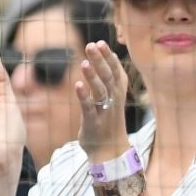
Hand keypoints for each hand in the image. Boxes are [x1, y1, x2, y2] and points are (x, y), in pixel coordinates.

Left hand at [75, 41, 129, 161]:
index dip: (109, 57)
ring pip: (100, 91)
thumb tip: (109, 55)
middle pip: (108, 77)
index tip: (100, 42)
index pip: (116, 71)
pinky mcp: (93, 123)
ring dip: (92, 76)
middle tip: (90, 45)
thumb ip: (112, 78)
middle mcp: (113, 101)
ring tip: (84, 62)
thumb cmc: (110, 122)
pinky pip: (89, 108)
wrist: (110, 152)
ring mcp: (104, 112)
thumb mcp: (114, 99)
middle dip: (100, 61)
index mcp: (118, 93)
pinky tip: (77, 85)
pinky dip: (84, 96)